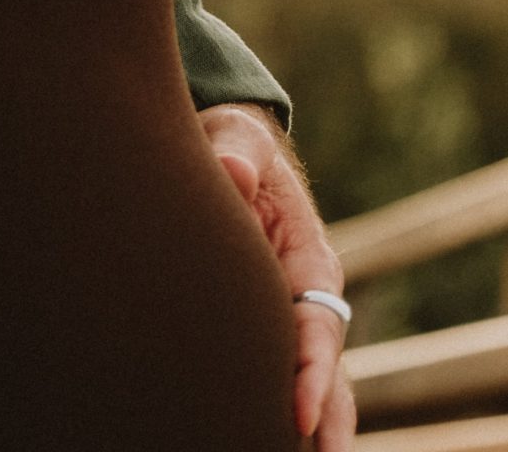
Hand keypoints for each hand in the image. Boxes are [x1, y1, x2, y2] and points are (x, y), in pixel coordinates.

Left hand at [199, 105, 355, 447]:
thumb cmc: (238, 146)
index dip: (312, 372)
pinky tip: (262, 435)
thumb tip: (235, 173)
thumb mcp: (240, 136)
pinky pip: (275, 374)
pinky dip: (277, 410)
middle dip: (323, 421)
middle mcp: (309, 298)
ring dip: (309, 426)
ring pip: (307, 384)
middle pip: (326, 372)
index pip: (318, 326)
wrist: (233, 151)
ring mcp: (290, 318)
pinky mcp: (264, 327)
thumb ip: (238, 151)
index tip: (298, 413)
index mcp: (312, 259)